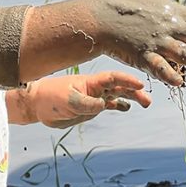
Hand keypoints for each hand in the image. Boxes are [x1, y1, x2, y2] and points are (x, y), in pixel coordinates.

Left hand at [13, 71, 150, 127]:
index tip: (139, 83)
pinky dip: (119, 105)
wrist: (37, 104)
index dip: (126, 80)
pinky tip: (127, 108)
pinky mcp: (91, 107)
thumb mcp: (67, 100)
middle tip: (148, 100)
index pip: (112, 78)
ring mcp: (94, 97)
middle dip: (135, 90)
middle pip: (119, 86)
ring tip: (145, 103)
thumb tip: (104, 105)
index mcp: (90, 82)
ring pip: (118, 95)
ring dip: (131, 97)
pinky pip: (109, 105)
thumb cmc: (50, 98)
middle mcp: (95, 88)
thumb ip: (86, 103)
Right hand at [91, 0, 185, 85]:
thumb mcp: (153, 1)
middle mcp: (168, 26)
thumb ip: (170, 11)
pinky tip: (181, 83)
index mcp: (171, 11)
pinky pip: (160, 68)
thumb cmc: (127, 9)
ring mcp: (157, 42)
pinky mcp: (143, 55)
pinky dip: (170, 75)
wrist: (102, 18)